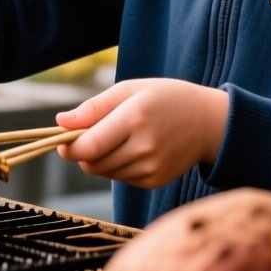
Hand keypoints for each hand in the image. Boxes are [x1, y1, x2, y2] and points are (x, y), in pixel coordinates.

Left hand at [54, 79, 228, 187]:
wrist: (209, 122)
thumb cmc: (166, 98)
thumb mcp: (130, 89)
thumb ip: (94, 107)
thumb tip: (61, 122)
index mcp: (135, 118)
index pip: (91, 146)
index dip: (69, 147)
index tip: (62, 142)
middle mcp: (144, 147)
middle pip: (93, 163)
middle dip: (82, 153)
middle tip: (88, 136)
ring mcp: (151, 168)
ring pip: (105, 173)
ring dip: (100, 159)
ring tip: (117, 138)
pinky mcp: (155, 181)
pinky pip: (121, 178)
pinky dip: (118, 166)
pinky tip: (133, 149)